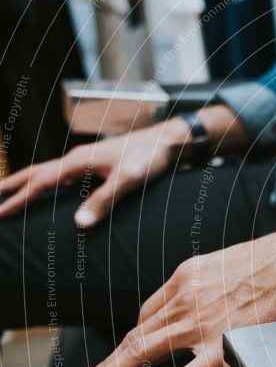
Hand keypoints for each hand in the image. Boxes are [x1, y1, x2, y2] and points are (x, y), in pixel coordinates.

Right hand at [0, 119, 189, 226]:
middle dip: (11, 187)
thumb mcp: (128, 180)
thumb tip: (79, 224)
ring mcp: (86, 161)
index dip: (19, 200)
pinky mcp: (97, 165)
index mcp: (78, 162)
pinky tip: (51, 192)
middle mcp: (77, 159)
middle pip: (36, 173)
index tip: (0, 213)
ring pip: (48, 173)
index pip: (40, 183)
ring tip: (10, 194)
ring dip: (27, 184)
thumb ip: (104, 201)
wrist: (169, 142)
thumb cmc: (150, 158)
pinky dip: (48, 184)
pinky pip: (63, 176)